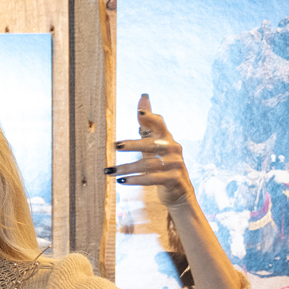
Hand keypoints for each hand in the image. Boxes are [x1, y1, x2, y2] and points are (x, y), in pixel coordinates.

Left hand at [108, 95, 198, 209]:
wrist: (179, 192)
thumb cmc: (162, 165)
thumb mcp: (154, 145)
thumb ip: (147, 125)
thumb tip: (143, 97)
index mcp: (167, 138)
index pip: (160, 124)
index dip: (150, 118)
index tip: (139, 113)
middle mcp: (174, 149)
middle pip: (151, 144)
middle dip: (132, 145)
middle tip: (115, 146)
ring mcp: (176, 164)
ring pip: (148, 164)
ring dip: (127, 168)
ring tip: (109, 171)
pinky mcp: (174, 179)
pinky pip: (152, 178)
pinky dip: (136, 180)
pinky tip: (121, 181)